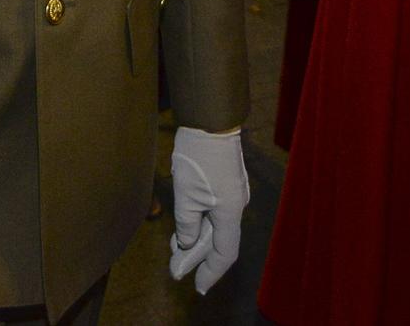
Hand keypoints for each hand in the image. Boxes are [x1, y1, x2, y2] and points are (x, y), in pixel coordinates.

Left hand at [169, 126, 248, 293]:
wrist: (209, 122)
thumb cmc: (197, 159)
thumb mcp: (186, 196)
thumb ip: (187, 226)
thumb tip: (186, 244)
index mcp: (229, 213)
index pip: (223, 253)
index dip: (210, 272)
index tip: (198, 287)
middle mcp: (236, 206)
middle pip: (218, 241)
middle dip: (196, 257)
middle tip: (175, 269)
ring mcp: (232, 194)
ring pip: (215, 226)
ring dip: (195, 239)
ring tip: (173, 248)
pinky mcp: (226, 183)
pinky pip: (215, 212)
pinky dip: (199, 223)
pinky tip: (184, 225)